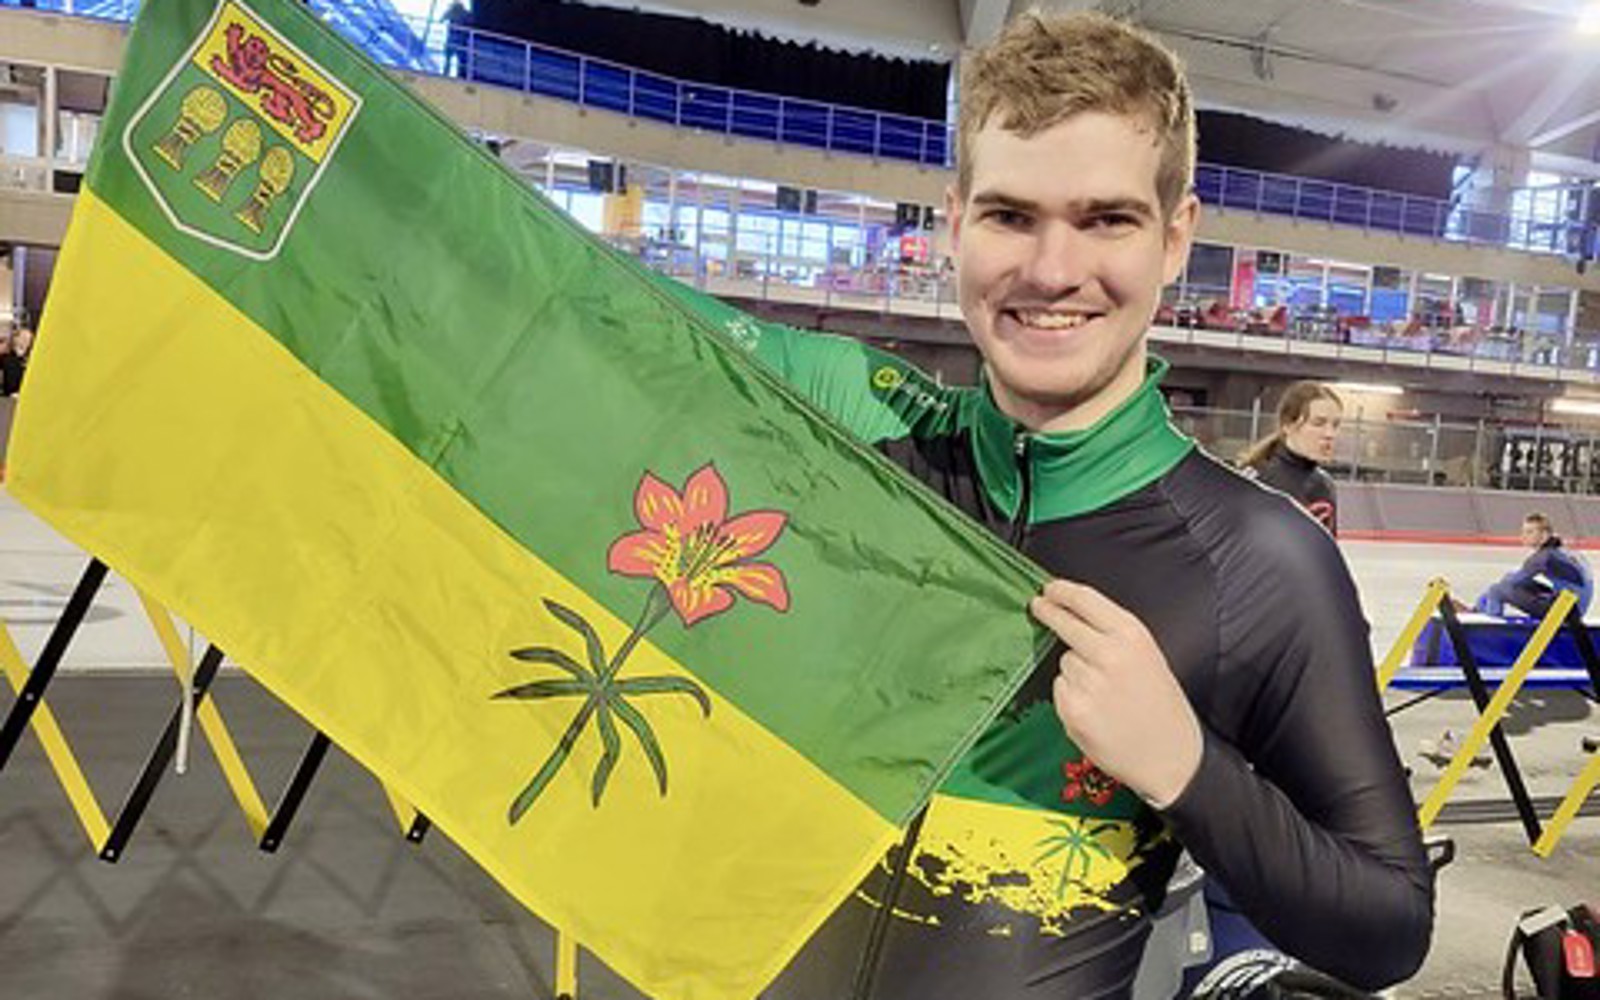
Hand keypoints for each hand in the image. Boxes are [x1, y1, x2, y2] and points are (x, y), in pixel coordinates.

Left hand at [1029, 579, 1202, 808]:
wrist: (1170, 755)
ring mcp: (1088, 682)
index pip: (1085, 600)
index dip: (1061, 591)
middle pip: (1064, 622)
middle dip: (1047, 611)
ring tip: (1104, 692)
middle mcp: (1108, 654)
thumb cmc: (1160, 704)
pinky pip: (1060, 688)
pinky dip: (1071, 695)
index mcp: (1131, 635)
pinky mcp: (1073, 709)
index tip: (1048, 588)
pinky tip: (1095, 709)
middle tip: (1037, 605)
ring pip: (1064, 661)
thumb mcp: (1148, 655)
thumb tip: (1072, 613)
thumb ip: (1112, 634)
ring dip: (1074, 670)